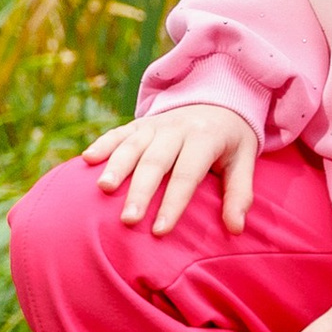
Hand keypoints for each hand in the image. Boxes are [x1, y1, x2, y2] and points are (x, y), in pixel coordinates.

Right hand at [83, 103, 256, 235]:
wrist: (218, 99)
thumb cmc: (230, 141)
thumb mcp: (244, 160)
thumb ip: (240, 193)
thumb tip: (236, 229)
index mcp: (205, 138)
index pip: (187, 174)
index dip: (173, 203)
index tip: (160, 232)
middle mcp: (177, 128)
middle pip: (155, 162)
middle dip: (140, 191)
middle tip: (128, 219)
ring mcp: (155, 124)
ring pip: (132, 145)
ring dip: (116, 167)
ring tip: (103, 190)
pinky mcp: (140, 123)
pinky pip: (119, 132)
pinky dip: (103, 144)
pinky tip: (87, 159)